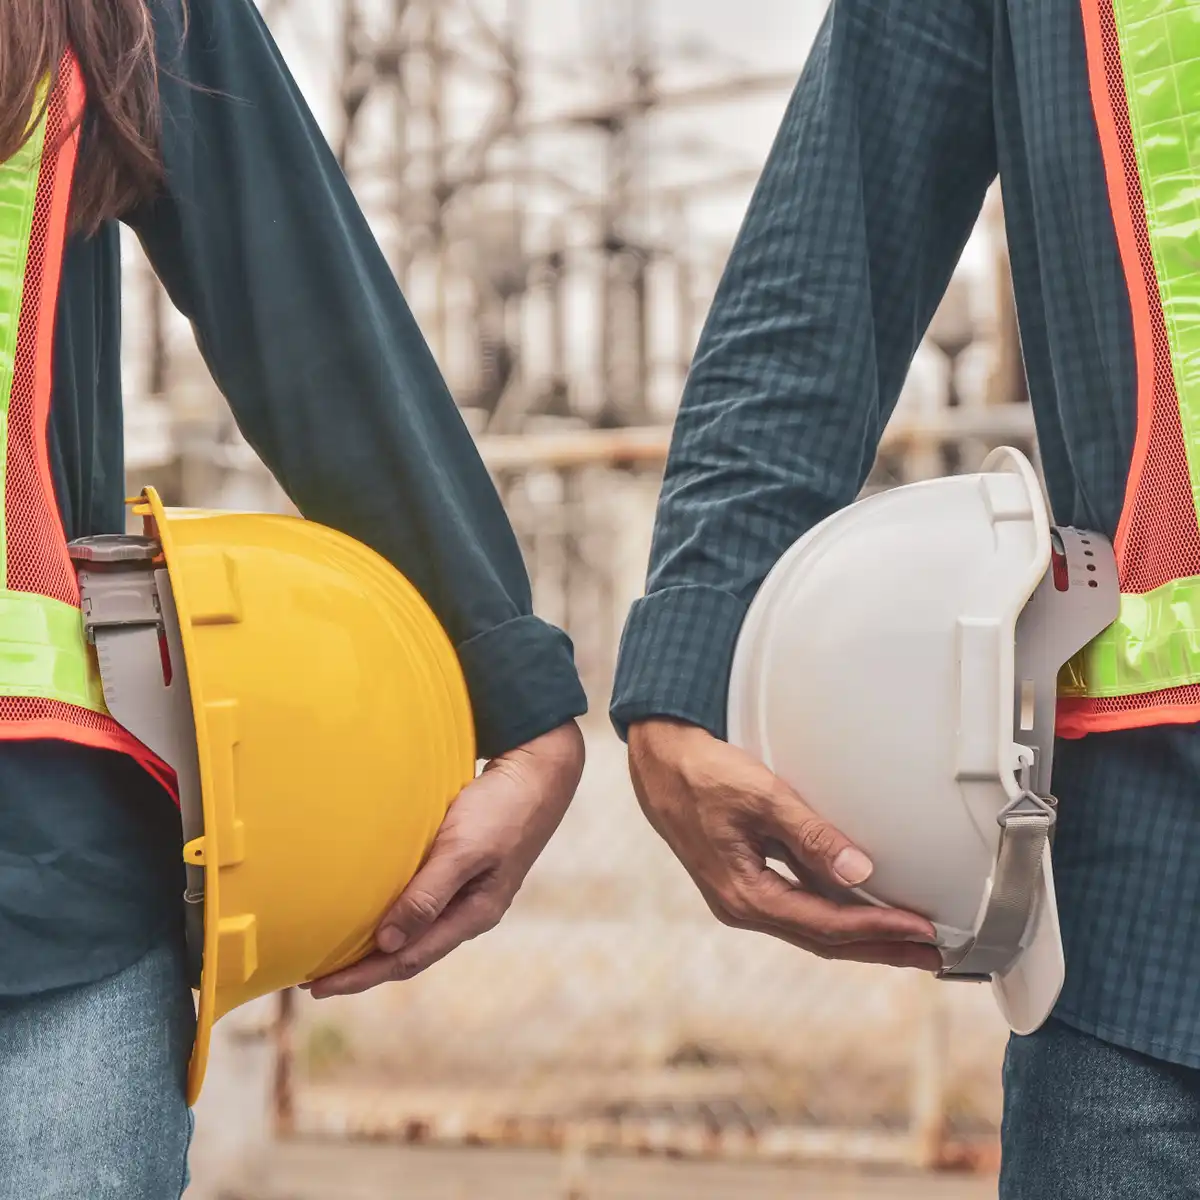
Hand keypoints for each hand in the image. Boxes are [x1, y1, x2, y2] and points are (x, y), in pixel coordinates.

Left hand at [306, 720, 584, 997]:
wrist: (538, 770)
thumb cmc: (502, 808)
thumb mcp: (464, 850)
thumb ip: (428, 895)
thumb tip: (387, 943)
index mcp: (474, 914)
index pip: (408, 959)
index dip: (362, 976)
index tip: (318, 985)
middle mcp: (469, 910)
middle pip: (409, 953)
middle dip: (364, 969)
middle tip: (314, 979)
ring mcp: (468, 890)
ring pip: (415, 929)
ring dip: (376, 945)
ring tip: (339, 951)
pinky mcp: (463, 866)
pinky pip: (420, 903)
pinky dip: (392, 914)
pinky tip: (374, 909)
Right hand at [627, 719, 941, 970]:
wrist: (659, 762)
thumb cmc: (702, 774)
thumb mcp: (761, 797)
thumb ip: (811, 835)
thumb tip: (860, 874)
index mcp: (744, 895)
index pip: (826, 925)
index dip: (878, 930)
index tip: (922, 929)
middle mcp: (743, 907)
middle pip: (824, 940)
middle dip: (881, 948)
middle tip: (934, 954)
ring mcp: (743, 896)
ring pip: (813, 927)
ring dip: (862, 934)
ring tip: (910, 939)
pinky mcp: (746, 880)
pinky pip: (800, 907)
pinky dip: (837, 911)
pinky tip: (863, 906)